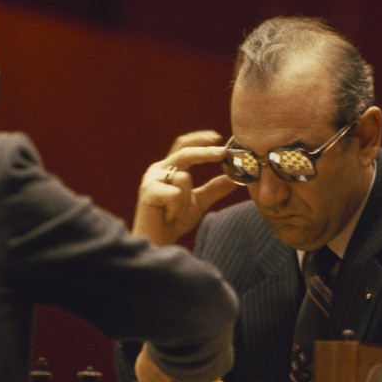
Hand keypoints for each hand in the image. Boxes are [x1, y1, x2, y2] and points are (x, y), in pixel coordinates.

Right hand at [133, 130, 237, 245]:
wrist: (158, 244)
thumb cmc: (174, 222)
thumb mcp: (199, 202)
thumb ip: (214, 189)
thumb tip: (234, 179)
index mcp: (168, 168)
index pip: (183, 145)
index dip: (199, 138)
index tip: (218, 137)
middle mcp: (158, 170)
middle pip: (185, 152)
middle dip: (205, 152)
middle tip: (223, 152)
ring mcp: (151, 179)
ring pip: (183, 178)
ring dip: (187, 201)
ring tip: (175, 215)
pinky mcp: (148, 191)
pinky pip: (176, 194)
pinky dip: (178, 209)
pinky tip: (168, 218)